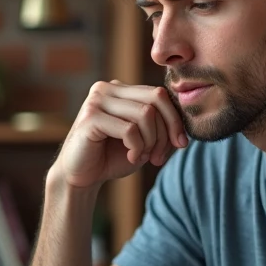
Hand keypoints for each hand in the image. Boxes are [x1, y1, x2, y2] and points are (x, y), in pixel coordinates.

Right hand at [52, 81, 188, 189]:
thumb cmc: (112, 157)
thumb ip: (163, 128)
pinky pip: (129, 130)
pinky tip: (130, 158)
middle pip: (156, 99)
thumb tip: (185, 126)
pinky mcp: (90, 117)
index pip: (160, 94)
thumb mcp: (145, 141)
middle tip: (160, 156)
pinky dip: (137, 148)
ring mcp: (97, 100)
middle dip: (166, 131)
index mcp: (121, 89)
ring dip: (151, 142)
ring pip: (145, 114)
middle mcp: (107, 88)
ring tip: (142, 157)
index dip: (175, 120)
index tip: (180, 145)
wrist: (81, 177)